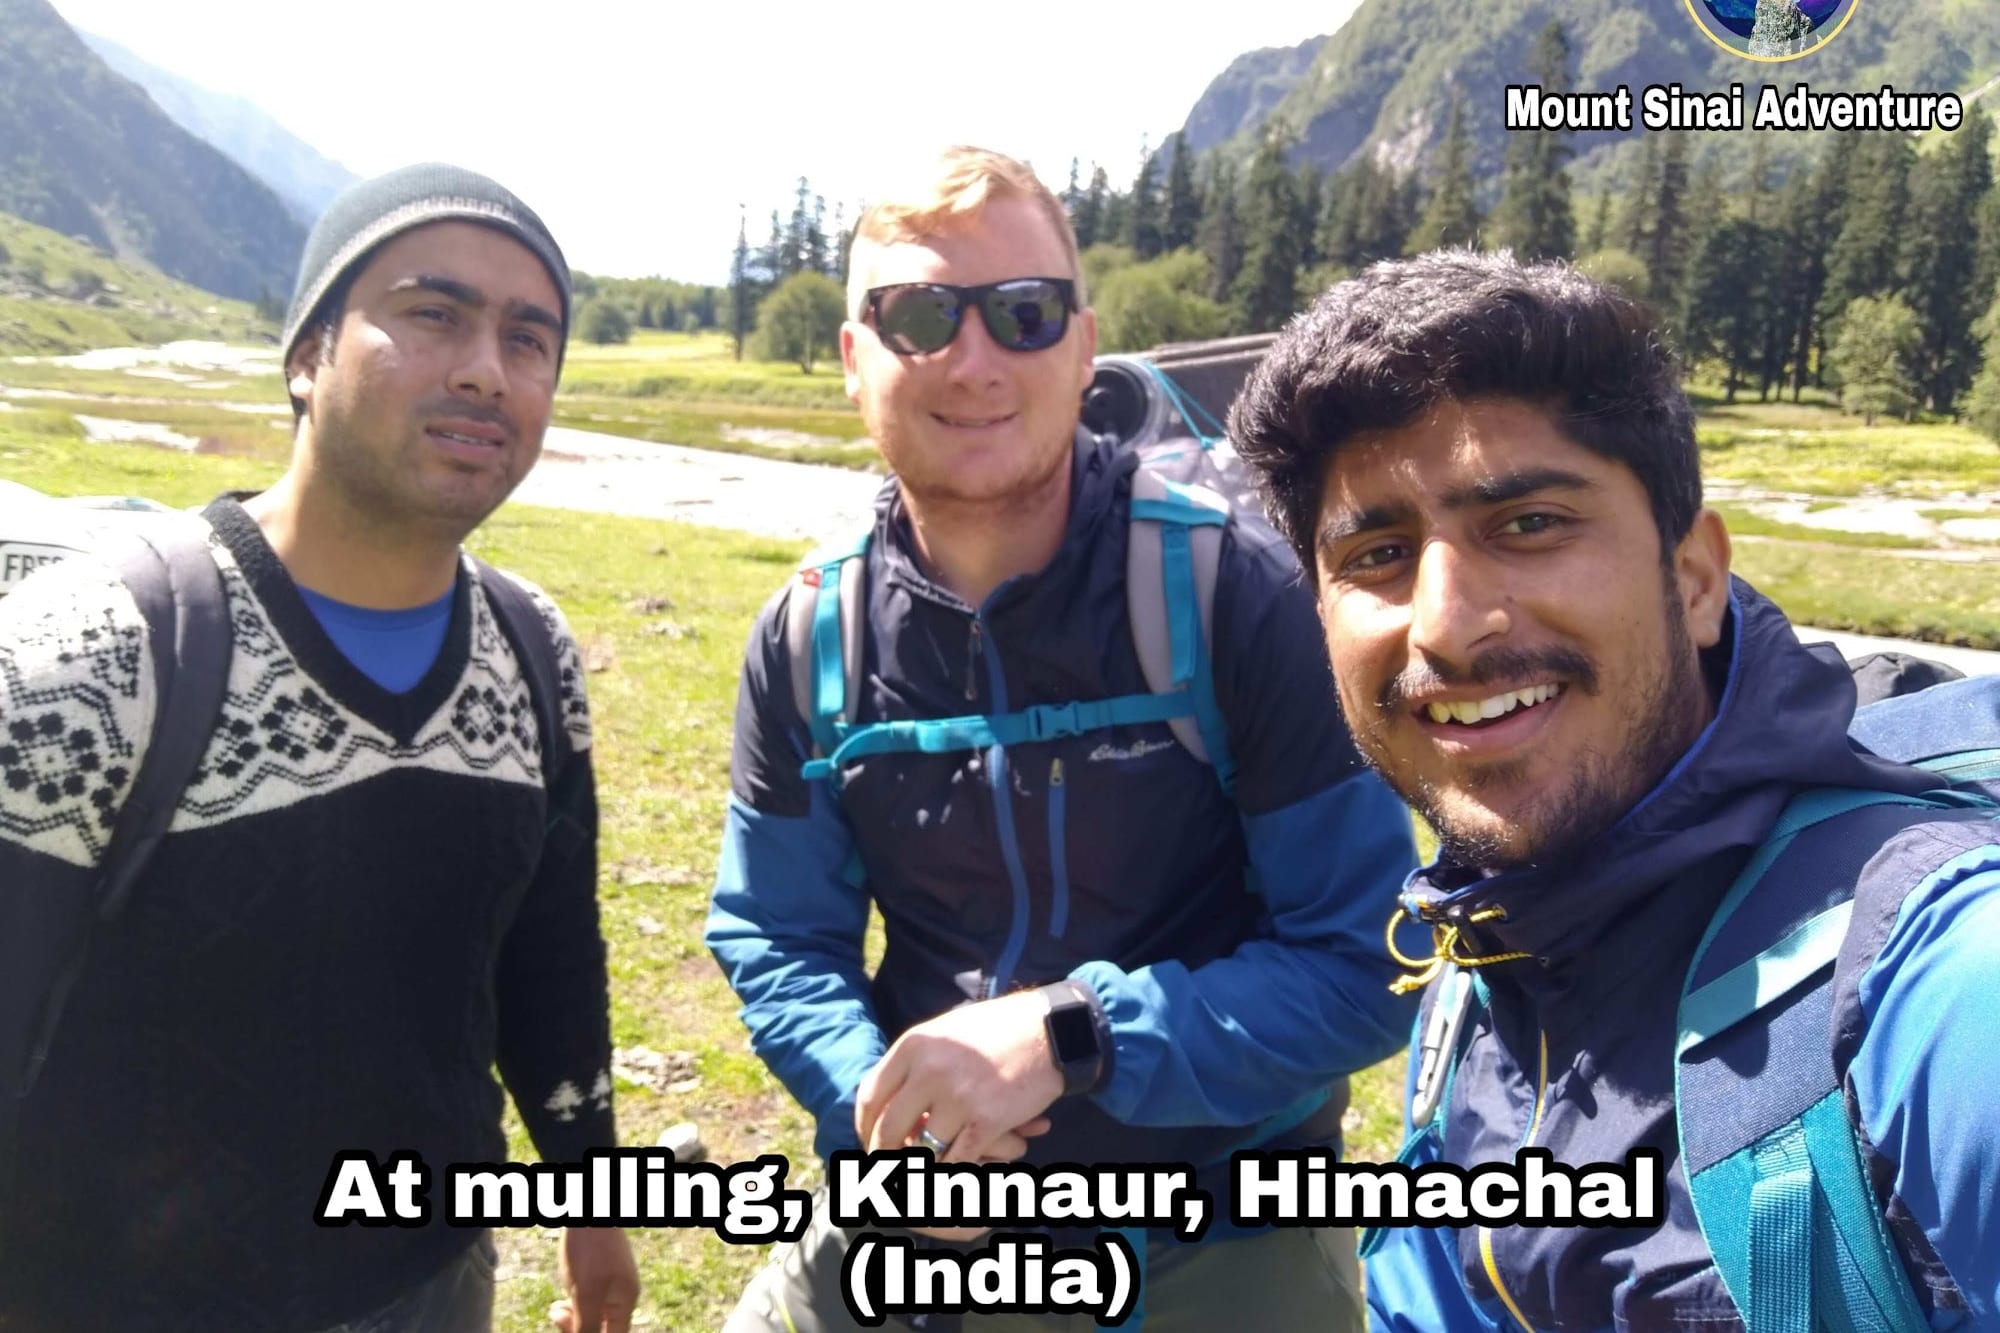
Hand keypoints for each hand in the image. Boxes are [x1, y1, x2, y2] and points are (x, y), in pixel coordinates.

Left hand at [547, 1226, 638, 1332]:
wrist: (586, 1208)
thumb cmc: (588, 1249)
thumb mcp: (584, 1293)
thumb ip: (587, 1326)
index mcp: (626, 1302)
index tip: (572, 1330)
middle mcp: (623, 1295)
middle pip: (601, 1329)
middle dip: (575, 1329)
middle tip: (556, 1315)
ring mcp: (612, 1283)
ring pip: (592, 1315)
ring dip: (572, 1318)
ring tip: (555, 1309)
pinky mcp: (600, 1272)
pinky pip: (588, 1300)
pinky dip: (573, 1304)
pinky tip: (561, 1300)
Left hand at [855, 989, 1065, 1163]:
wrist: (1048, 1031)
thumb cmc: (996, 1030)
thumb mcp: (945, 1032)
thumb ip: (914, 1062)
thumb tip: (887, 1097)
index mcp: (914, 1046)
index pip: (869, 1097)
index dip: (865, 1126)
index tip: (871, 1140)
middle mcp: (929, 1071)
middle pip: (888, 1130)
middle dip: (886, 1155)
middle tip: (892, 1167)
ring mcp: (958, 1098)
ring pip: (922, 1151)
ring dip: (922, 1167)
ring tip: (924, 1172)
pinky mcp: (986, 1121)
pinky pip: (956, 1162)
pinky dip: (953, 1174)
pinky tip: (955, 1175)